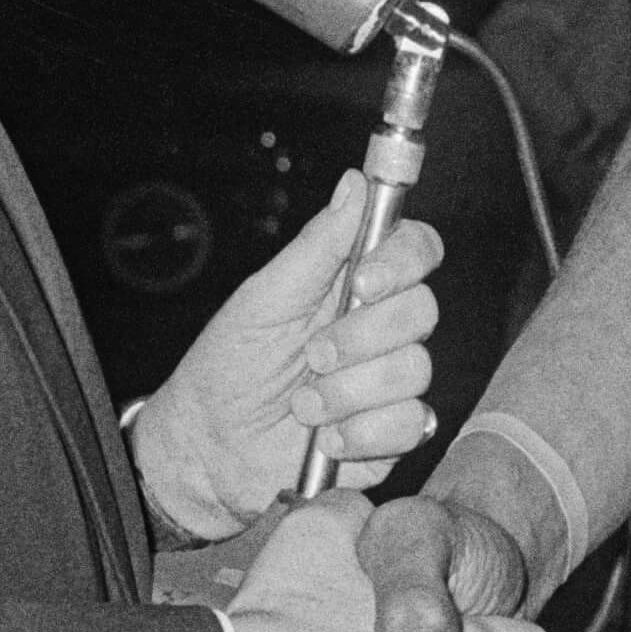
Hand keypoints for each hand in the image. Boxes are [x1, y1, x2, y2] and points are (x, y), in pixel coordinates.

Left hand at [138, 170, 444, 539]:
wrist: (208, 448)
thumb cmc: (230, 366)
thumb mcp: (265, 298)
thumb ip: (317, 245)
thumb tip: (355, 183)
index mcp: (356, 283)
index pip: (416, 250)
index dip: (403, 261)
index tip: (364, 281)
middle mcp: (382, 328)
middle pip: (422, 309)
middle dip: (362, 336)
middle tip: (313, 354)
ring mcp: (392, 381)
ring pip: (415, 369)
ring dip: (349, 391)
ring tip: (303, 406)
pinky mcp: (394, 431)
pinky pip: (412, 422)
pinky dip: (364, 432)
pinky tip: (327, 438)